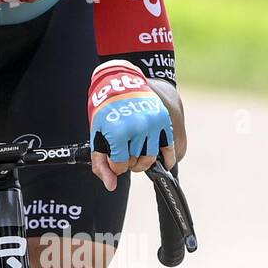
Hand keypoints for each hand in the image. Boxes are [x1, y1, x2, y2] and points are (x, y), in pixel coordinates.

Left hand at [88, 62, 175, 192]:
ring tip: (136, 151)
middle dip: (128, 161)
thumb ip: (101, 164)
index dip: (115, 165)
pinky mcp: (165, 121)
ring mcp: (154, 124)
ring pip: (151, 159)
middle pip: (135, 163)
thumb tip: (111, 186)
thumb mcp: (97, 135)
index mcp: (118, 131)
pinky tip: (160, 161)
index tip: (113, 156)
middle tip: (124, 151)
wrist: (123, 81)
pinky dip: (166, 159)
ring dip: (143, 161)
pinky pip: (170, 149)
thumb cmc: (106, 110)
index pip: (120, 165)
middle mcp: (138, 128)